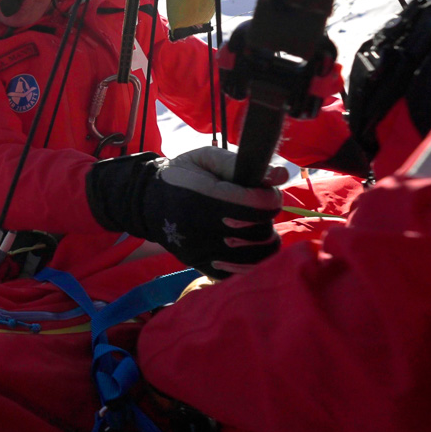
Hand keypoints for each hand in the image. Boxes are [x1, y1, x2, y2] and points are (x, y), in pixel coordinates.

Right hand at [85, 146, 288, 278]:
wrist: (148, 202)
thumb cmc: (182, 175)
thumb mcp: (205, 158)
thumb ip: (240, 164)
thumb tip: (282, 174)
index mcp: (203, 198)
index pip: (257, 207)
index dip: (268, 197)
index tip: (260, 190)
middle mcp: (200, 230)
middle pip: (261, 233)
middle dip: (264, 218)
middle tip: (251, 208)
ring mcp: (201, 252)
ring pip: (257, 257)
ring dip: (261, 240)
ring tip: (250, 226)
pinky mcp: (201, 266)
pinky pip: (240, 273)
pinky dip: (249, 261)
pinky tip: (243, 246)